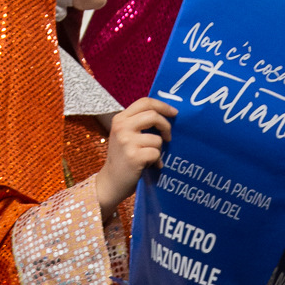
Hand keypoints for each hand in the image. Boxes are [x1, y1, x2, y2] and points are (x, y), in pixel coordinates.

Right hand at [96, 97, 176, 216]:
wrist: (111, 182)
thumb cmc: (123, 158)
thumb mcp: (125, 135)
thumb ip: (140, 123)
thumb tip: (168, 114)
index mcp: (120, 119)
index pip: (145, 102)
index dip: (162, 105)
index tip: (174, 112)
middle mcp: (121, 127)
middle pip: (153, 115)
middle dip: (166, 126)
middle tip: (169, 137)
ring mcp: (126, 142)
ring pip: (157, 138)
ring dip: (159, 149)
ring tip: (150, 157)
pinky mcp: (133, 156)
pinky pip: (156, 153)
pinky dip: (157, 161)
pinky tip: (149, 166)